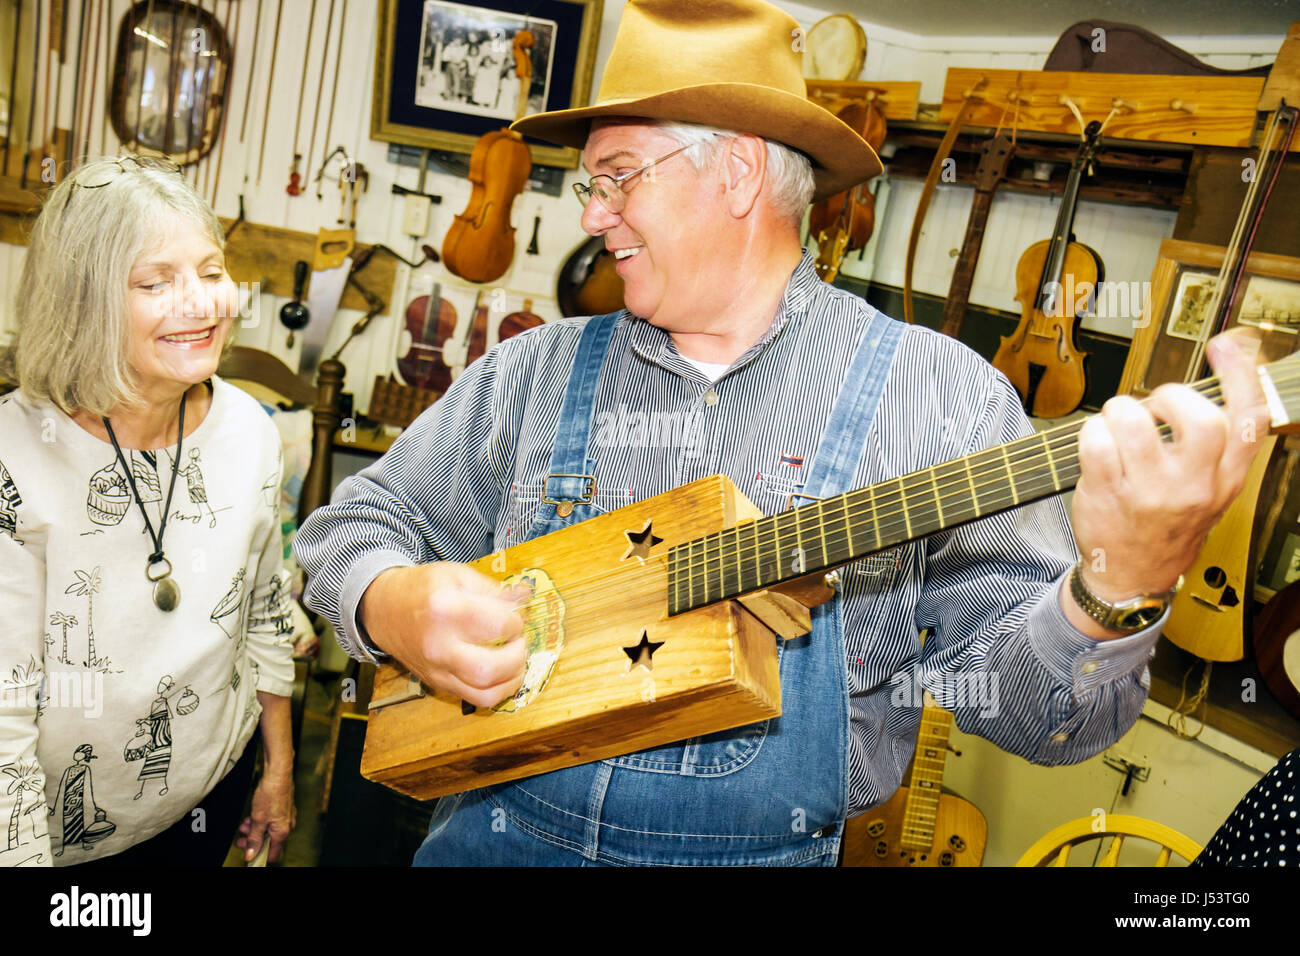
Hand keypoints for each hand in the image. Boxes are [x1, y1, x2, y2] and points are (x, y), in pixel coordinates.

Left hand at [237, 768, 294, 862]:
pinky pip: (271, 821)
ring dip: (255, 830)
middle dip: (253, 841)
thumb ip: (254, 839)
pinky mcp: (283, 809)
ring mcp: (286, 817)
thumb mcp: (258, 820)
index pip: (273, 854)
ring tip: (245, 824)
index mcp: (282, 832)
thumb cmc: (271, 794)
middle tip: (242, 838)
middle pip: (269, 842)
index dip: (259, 855)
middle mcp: (287, 826)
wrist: (278, 774)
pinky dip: (261, 821)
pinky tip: (252, 816)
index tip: (248, 853)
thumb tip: (251, 854)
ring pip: (269, 830)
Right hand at [360, 562, 529, 707]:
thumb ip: (494, 590)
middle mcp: (438, 645)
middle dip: (518, 655)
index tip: (515, 615)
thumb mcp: (457, 575)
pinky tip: (503, 674)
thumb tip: (523, 599)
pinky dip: (498, 690)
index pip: (498, 624)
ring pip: (486, 693)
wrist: (384, 609)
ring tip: (515, 658)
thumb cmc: (421, 589)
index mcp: (445, 609)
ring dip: (513, 678)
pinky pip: (476, 700)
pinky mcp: (438, 684)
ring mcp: (437, 670)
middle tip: (519, 640)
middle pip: (491, 668)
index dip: (516, 620)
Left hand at [1069, 329, 1271, 611]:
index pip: (1250, 421)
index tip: (1230, 344)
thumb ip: (1212, 448)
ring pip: (1135, 420)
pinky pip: (1096, 440)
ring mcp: (1152, 492)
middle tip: (1153, 408)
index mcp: (1226, 480)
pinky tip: (1095, 445)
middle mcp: (1195, 486)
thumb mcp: (1208, 493)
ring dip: (1119, 410)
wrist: (1130, 580)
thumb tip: (1202, 390)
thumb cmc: (1164, 527)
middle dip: (1170, 396)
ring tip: (1118, 425)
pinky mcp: (1110, 494)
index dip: (1243, 375)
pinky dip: (1090, 432)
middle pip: (1200, 418)